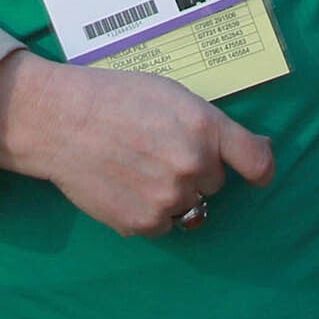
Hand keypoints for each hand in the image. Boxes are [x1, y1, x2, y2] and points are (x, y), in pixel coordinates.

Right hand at [0, 50, 273, 238]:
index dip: (260, 170)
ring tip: (136, 167)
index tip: (256, 174)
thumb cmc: (113, 98)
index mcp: (204, 127)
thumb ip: (210, 123)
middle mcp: (193, 165)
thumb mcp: (169, 93)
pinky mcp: (144, 224)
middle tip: (158, 149)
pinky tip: (124, 184)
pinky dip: (149, 210)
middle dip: (195, 169)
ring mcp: (168, 199)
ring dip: (172, 192)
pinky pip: (163, 224)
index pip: (257, 163)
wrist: (58, 121)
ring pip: (189, 205)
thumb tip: (257, 150)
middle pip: (216, 183)